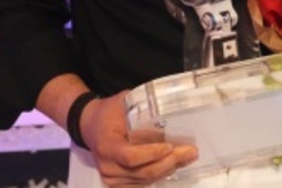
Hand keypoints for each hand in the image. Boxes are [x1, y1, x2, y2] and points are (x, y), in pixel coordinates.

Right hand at [80, 89, 198, 185]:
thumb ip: (142, 109)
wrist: (91, 126)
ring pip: (146, 180)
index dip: (152, 154)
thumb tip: (171, 111)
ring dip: (169, 169)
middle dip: (170, 163)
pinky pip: (143, 184)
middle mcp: (108, 166)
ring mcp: (111, 178)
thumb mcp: (123, 103)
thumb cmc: (109, 112)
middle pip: (143, 172)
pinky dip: (160, 175)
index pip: (131, 157)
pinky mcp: (117, 184)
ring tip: (188, 157)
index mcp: (107, 145)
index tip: (170, 146)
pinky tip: (174, 165)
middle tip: (190, 151)